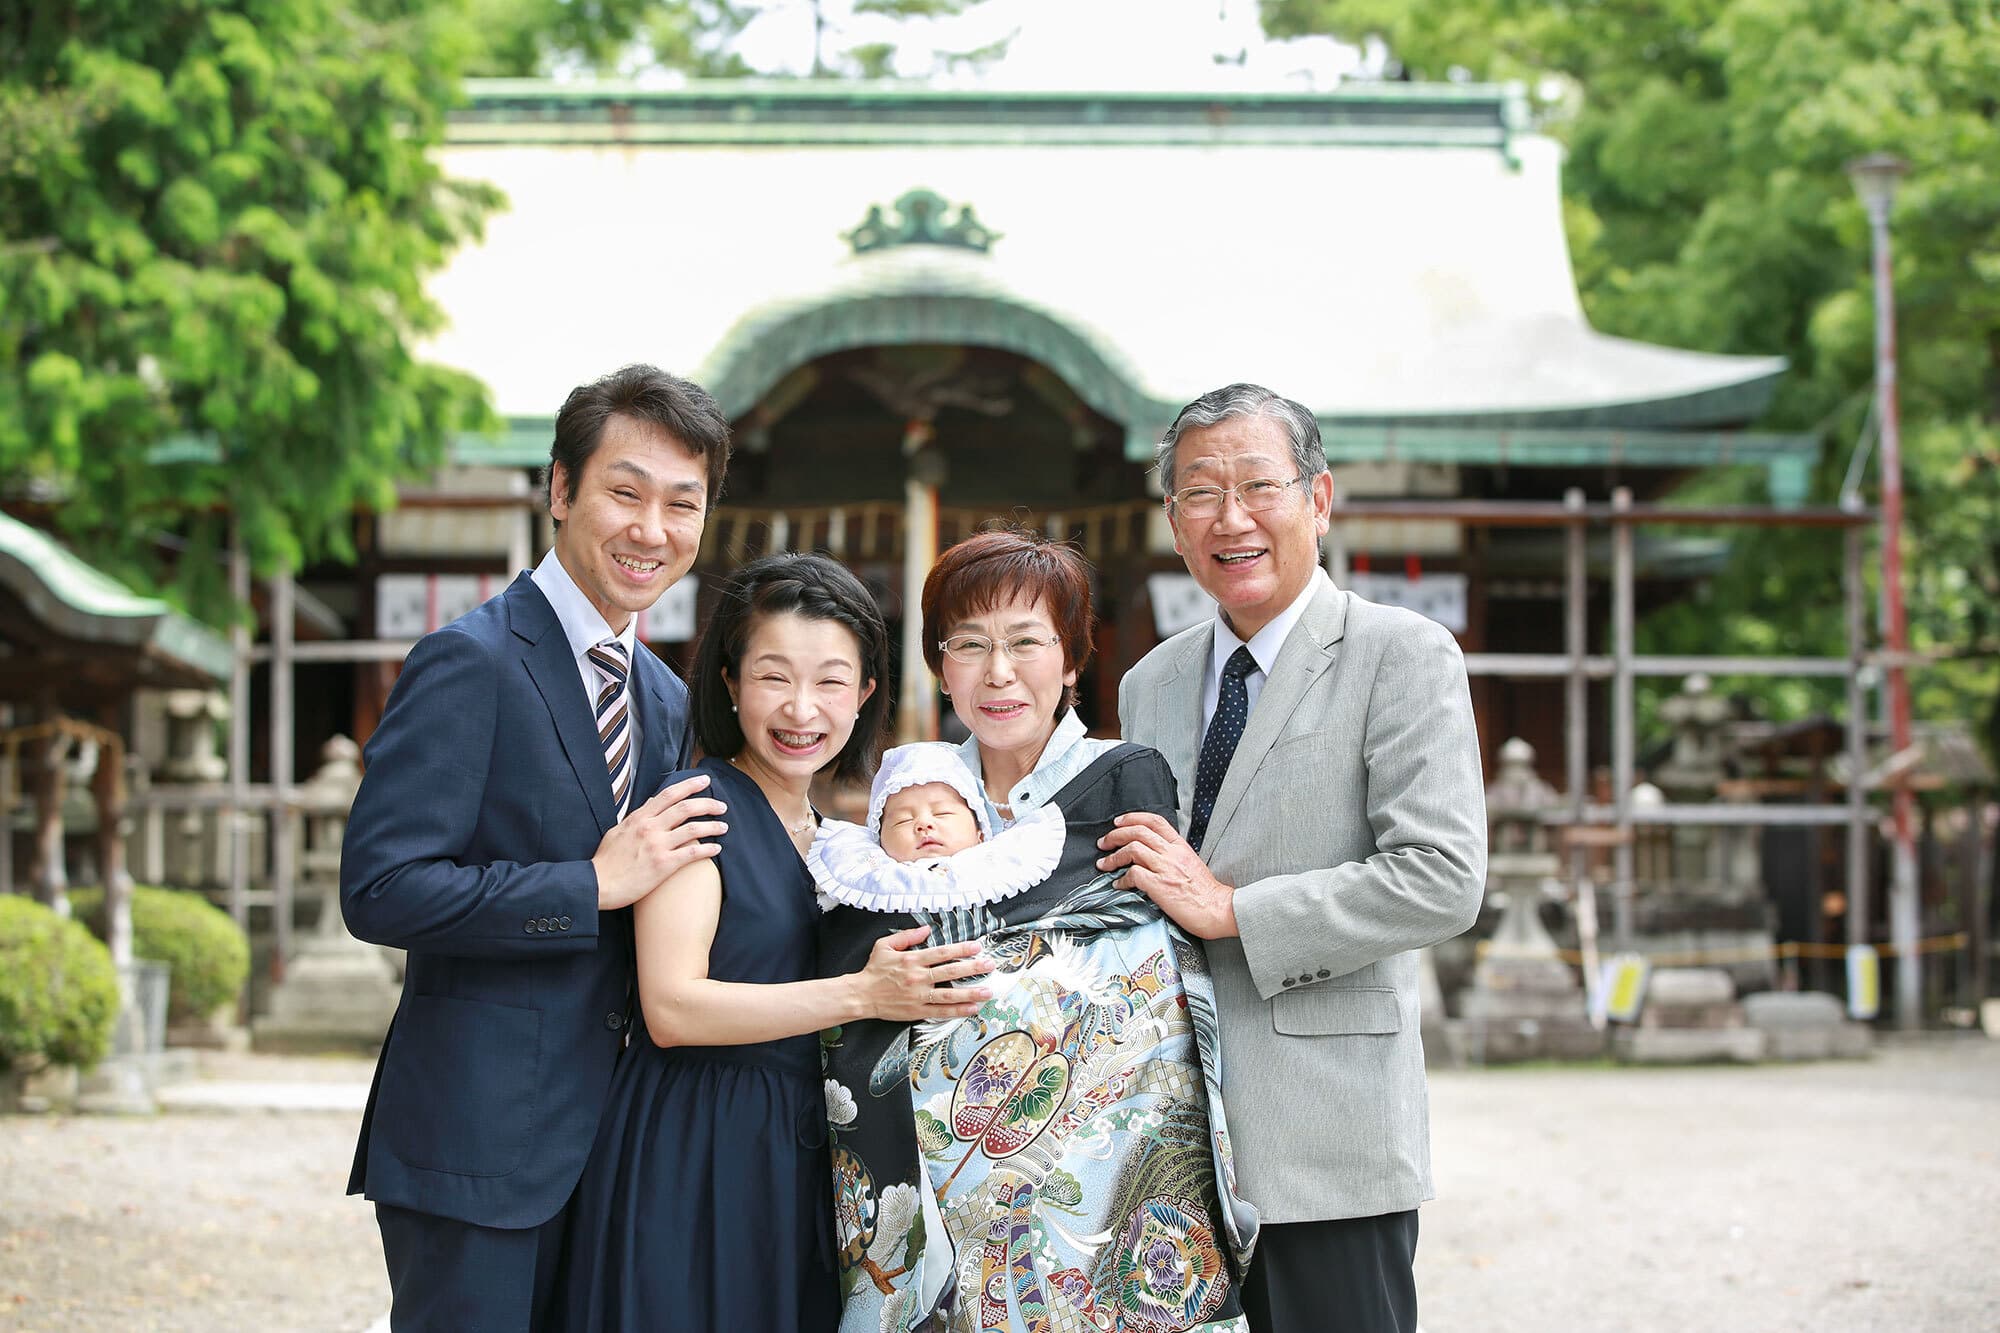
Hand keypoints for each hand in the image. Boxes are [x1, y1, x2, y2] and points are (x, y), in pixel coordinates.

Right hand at [592, 774, 727, 910]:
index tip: (704, 780)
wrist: (597, 884)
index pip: (669, 795)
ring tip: (724, 827)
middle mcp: (650, 828)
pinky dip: (707, 849)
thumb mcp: (617, 831)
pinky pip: (691, 853)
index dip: (689, 785)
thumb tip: (650, 806)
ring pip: (693, 828)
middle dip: (708, 803)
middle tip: (721, 805)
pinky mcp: (663, 865)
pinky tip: (716, 848)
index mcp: (639, 818)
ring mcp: (657, 845)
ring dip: (712, 826)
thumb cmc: (606, 861)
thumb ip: (636, 818)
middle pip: (686, 808)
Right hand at [854, 925, 994, 1021]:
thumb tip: (926, 929)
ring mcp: (918, 996)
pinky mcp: (917, 1011)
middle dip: (973, 968)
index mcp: (912, 960)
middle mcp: (918, 977)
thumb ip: (907, 936)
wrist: (861, 995)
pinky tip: (972, 1009)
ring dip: (970, 993)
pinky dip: (957, 1011)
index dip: (961, 950)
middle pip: (950, 972)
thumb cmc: (874, 970)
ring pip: (949, 995)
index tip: (976, 947)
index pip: (942, 953)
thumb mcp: (884, 945)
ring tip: (988, 992)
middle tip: (990, 965)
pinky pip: (941, 1012)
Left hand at [1097, 812, 1238, 938]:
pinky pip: (1133, 874)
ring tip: (1105, 863)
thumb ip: (1173, 856)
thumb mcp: (1191, 864)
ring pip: (1132, 849)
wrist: (1218, 909)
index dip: (1133, 818)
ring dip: (1113, 856)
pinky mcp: (1159, 885)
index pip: (1155, 821)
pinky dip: (1121, 879)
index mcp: (1180, 846)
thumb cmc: (1205, 892)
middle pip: (1138, 832)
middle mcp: (1172, 853)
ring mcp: (1165, 868)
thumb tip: (1153, 855)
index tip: (1118, 823)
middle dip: (1115, 835)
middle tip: (1104, 842)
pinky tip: (1118, 884)